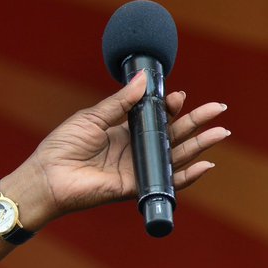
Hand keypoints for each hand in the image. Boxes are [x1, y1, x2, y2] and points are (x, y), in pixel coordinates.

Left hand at [9, 71, 229, 225]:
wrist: (47, 175)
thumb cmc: (62, 145)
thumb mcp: (93, 116)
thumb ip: (121, 102)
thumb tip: (145, 80)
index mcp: (124, 130)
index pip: (157, 117)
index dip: (171, 107)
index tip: (179, 96)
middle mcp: (134, 149)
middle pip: (173, 134)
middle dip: (196, 122)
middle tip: (217, 109)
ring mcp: (137, 168)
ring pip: (175, 156)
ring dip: (199, 145)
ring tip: (220, 132)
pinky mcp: (135, 187)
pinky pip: (165, 181)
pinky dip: (187, 176)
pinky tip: (205, 165)